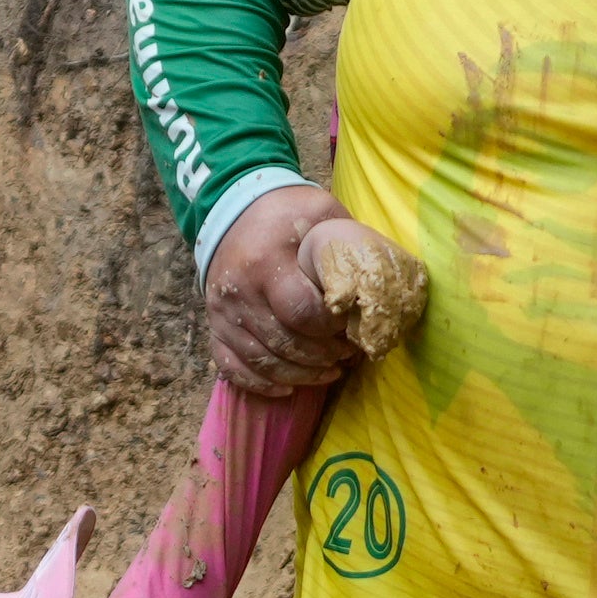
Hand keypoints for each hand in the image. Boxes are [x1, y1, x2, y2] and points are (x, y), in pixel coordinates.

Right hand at [203, 181, 377, 397]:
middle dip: (322, 355)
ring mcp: (222, 313)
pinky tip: (288, 388)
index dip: (332, 329)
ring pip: (264, 362)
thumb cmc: (286, 214)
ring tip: (329, 371)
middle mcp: (240, 292)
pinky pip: (233, 368)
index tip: (351, 327)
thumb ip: (348, 243)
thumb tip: (382, 281)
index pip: (303, 312)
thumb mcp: (321, 212)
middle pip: (286, 343)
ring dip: (301, 374)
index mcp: (267, 262)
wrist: (232, 209)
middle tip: (347, 354)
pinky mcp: (214, 326)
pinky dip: (261, 384)